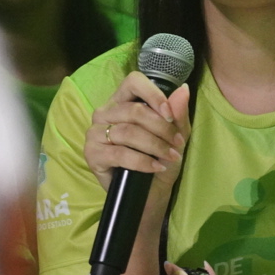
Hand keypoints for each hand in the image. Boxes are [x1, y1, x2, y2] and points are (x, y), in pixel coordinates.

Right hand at [84, 72, 191, 202]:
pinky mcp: (92, 154)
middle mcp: (105, 113)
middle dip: (161, 128)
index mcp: (122, 101)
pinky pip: (119, 153)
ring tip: (170, 156)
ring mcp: (95, 133)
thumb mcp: (175, 135)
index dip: (153, 95)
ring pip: (128, 132)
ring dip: (155, 145)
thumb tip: (183, 89)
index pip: (133, 82)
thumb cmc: (159, 158)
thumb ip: (178, 113)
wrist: (150, 191)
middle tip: (177, 143)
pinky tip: (156, 167)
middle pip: (134, 111)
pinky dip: (142, 161)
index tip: (169, 114)